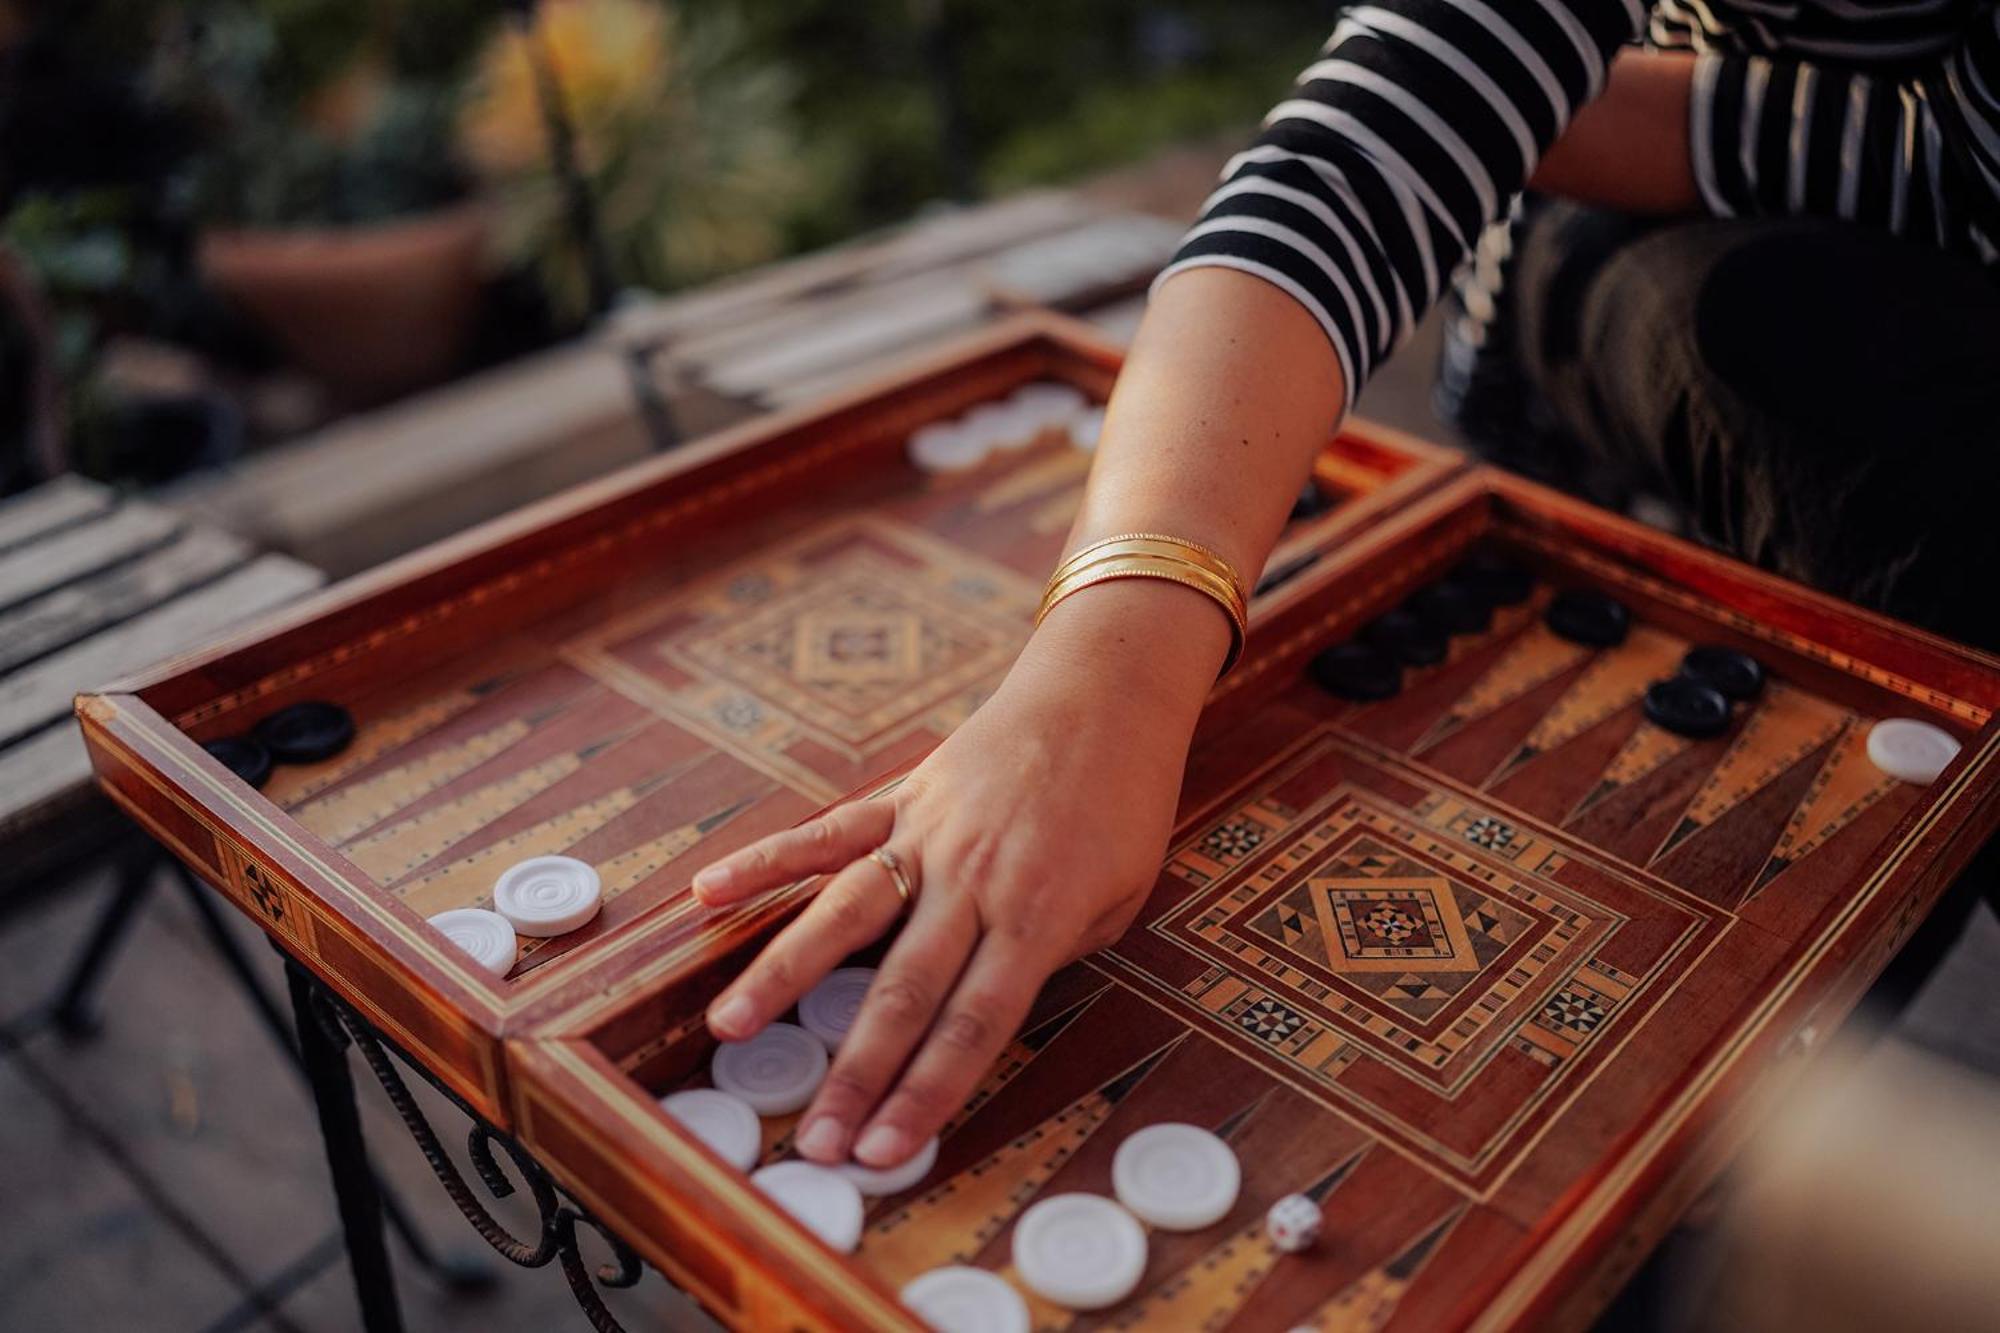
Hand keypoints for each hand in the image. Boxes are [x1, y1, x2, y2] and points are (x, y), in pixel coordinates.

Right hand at [691, 581, 1221, 1167]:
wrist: (1106, 694)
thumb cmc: (1124, 804)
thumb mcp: (1121, 897)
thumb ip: (1053, 954)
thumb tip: (986, 1004)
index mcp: (1036, 916)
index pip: (972, 1026)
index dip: (925, 1095)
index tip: (883, 1152)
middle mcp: (972, 881)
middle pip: (902, 992)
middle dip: (854, 1073)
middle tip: (810, 1138)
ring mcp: (927, 835)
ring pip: (844, 914)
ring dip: (784, 975)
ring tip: (729, 1029)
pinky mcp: (900, 797)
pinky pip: (826, 834)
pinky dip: (765, 861)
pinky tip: (709, 892)